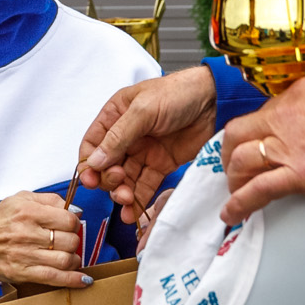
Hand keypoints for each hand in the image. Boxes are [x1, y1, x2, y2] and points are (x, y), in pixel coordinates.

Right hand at [0, 191, 88, 288]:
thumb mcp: (20, 199)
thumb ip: (49, 200)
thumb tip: (75, 209)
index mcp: (28, 211)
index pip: (67, 219)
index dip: (72, 222)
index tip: (68, 225)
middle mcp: (27, 233)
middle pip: (70, 240)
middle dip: (73, 241)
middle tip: (67, 242)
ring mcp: (26, 255)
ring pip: (65, 259)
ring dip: (73, 260)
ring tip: (69, 257)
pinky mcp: (23, 273)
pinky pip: (55, 278)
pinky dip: (73, 279)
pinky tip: (83, 280)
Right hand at [76, 67, 218, 225]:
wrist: (216, 100)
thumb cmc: (179, 93)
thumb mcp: (143, 110)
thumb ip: (118, 136)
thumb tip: (95, 161)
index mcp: (115, 115)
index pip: (92, 144)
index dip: (88, 164)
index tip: (90, 180)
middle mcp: (127, 135)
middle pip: (106, 165)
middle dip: (108, 179)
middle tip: (119, 182)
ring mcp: (144, 151)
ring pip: (125, 178)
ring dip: (122, 192)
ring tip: (126, 200)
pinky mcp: (161, 164)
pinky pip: (145, 185)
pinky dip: (138, 199)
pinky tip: (132, 211)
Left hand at [218, 75, 304, 223]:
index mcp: (299, 93)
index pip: (262, 111)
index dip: (254, 132)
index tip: (253, 143)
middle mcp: (287, 114)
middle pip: (238, 131)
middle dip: (230, 152)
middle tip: (234, 167)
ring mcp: (290, 144)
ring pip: (242, 158)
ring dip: (234, 178)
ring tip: (236, 190)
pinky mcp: (298, 174)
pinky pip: (258, 189)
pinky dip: (240, 203)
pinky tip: (232, 213)